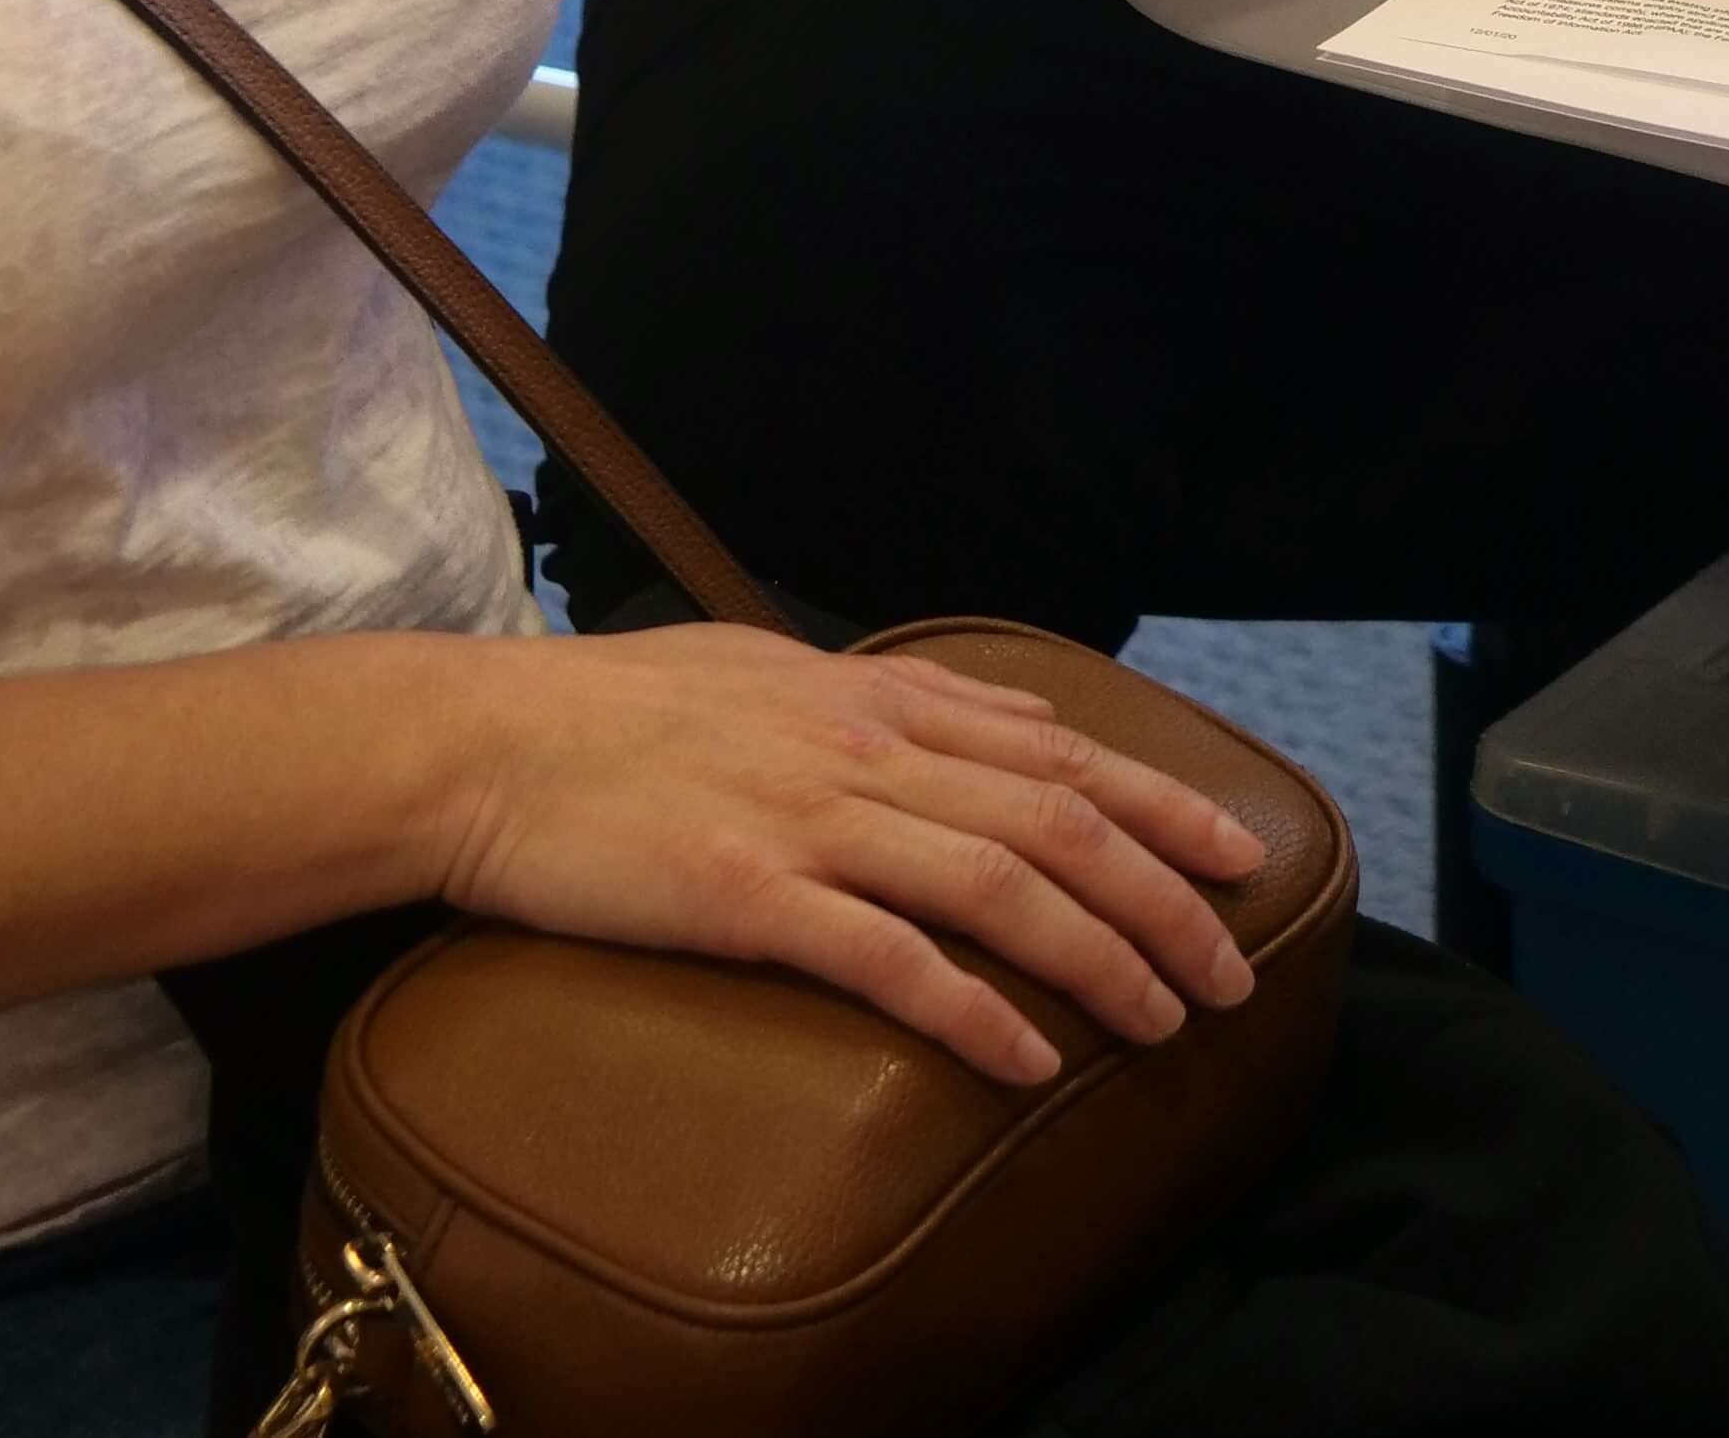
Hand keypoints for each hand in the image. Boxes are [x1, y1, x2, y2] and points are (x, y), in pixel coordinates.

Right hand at [432, 629, 1263, 1086]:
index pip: (1053, 748)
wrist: (485, 743)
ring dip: (1100, 956)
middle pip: (1055, 818)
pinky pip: (887, 958)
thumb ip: (885, 697)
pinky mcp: (748, 893)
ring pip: (998, 883)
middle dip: (1164, 897)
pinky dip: (973, 1008)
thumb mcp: (770, 670)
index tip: (1243, 856)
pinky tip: (1030, 1059)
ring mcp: (808, 819)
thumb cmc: (616, 713)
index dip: (1162, 802)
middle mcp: (862, 748)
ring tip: (1165, 1023)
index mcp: (871, 695)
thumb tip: (992, 720)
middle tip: (1235, 972)